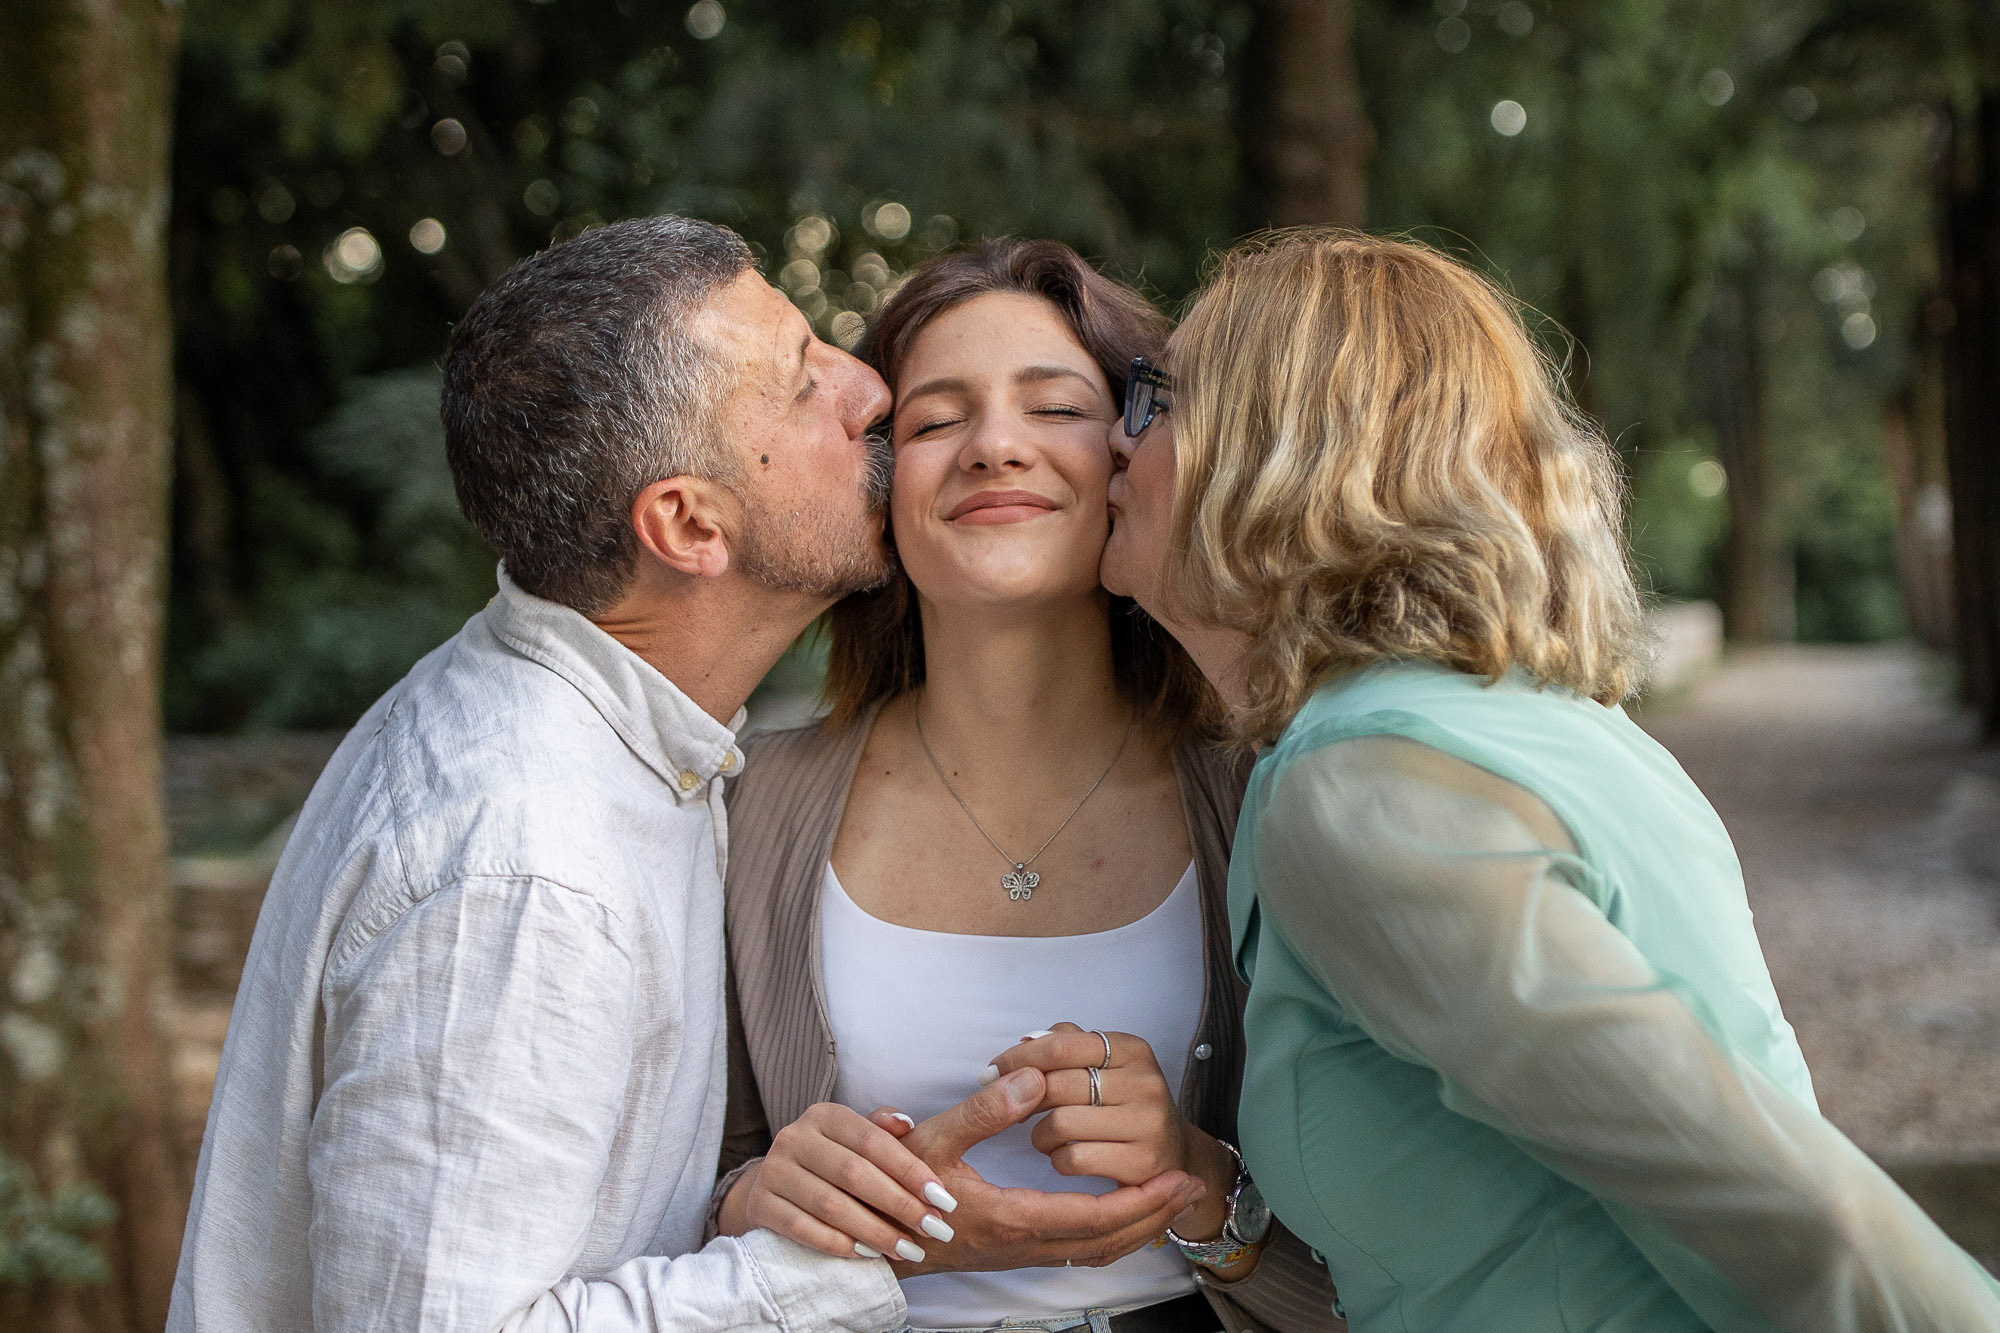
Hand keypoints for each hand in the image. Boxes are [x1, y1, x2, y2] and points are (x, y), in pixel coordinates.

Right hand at [715, 1101, 959, 1261]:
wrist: (772, 1185)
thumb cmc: (831, 1162)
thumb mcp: (854, 1138)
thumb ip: (881, 1130)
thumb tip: (906, 1123)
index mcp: (824, 1116)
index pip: (872, 1141)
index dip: (910, 1170)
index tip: (942, 1197)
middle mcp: (794, 1137)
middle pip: (853, 1173)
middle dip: (899, 1204)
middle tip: (933, 1228)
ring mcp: (773, 1171)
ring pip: (830, 1204)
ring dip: (874, 1230)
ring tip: (908, 1248)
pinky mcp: (761, 1205)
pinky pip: (803, 1229)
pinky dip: (838, 1244)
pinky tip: (868, 1255)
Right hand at [881, 1067, 1208, 1274]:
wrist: (874, 1241)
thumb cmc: (897, 1191)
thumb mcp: (933, 1142)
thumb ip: (984, 1110)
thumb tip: (1030, 1080)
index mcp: (1012, 1219)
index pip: (1094, 1217)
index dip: (1140, 1200)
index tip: (1175, 1178)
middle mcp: (1024, 1244)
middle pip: (1106, 1241)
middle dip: (1153, 1216)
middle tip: (1189, 1188)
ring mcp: (1020, 1254)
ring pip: (1094, 1253)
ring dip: (1136, 1229)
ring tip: (1169, 1203)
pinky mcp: (1015, 1254)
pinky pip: (1077, 1254)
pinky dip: (1110, 1239)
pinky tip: (1121, 1220)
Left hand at [989, 1024, 1245, 1266]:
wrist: (1173, 1154)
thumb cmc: (1121, 1103)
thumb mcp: (1104, 1064)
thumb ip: (1065, 1045)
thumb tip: (1024, 1042)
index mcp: (1131, 1049)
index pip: (1060, 1045)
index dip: (1018, 1058)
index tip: (993, 1071)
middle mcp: (1145, 1082)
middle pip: (1056, 1085)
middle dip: (1024, 1099)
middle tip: (1015, 1110)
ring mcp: (1147, 1123)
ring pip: (1061, 1124)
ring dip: (1040, 1135)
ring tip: (1045, 1137)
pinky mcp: (1142, 1163)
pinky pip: (1074, 1159)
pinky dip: (1058, 1160)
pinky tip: (1064, 1157)